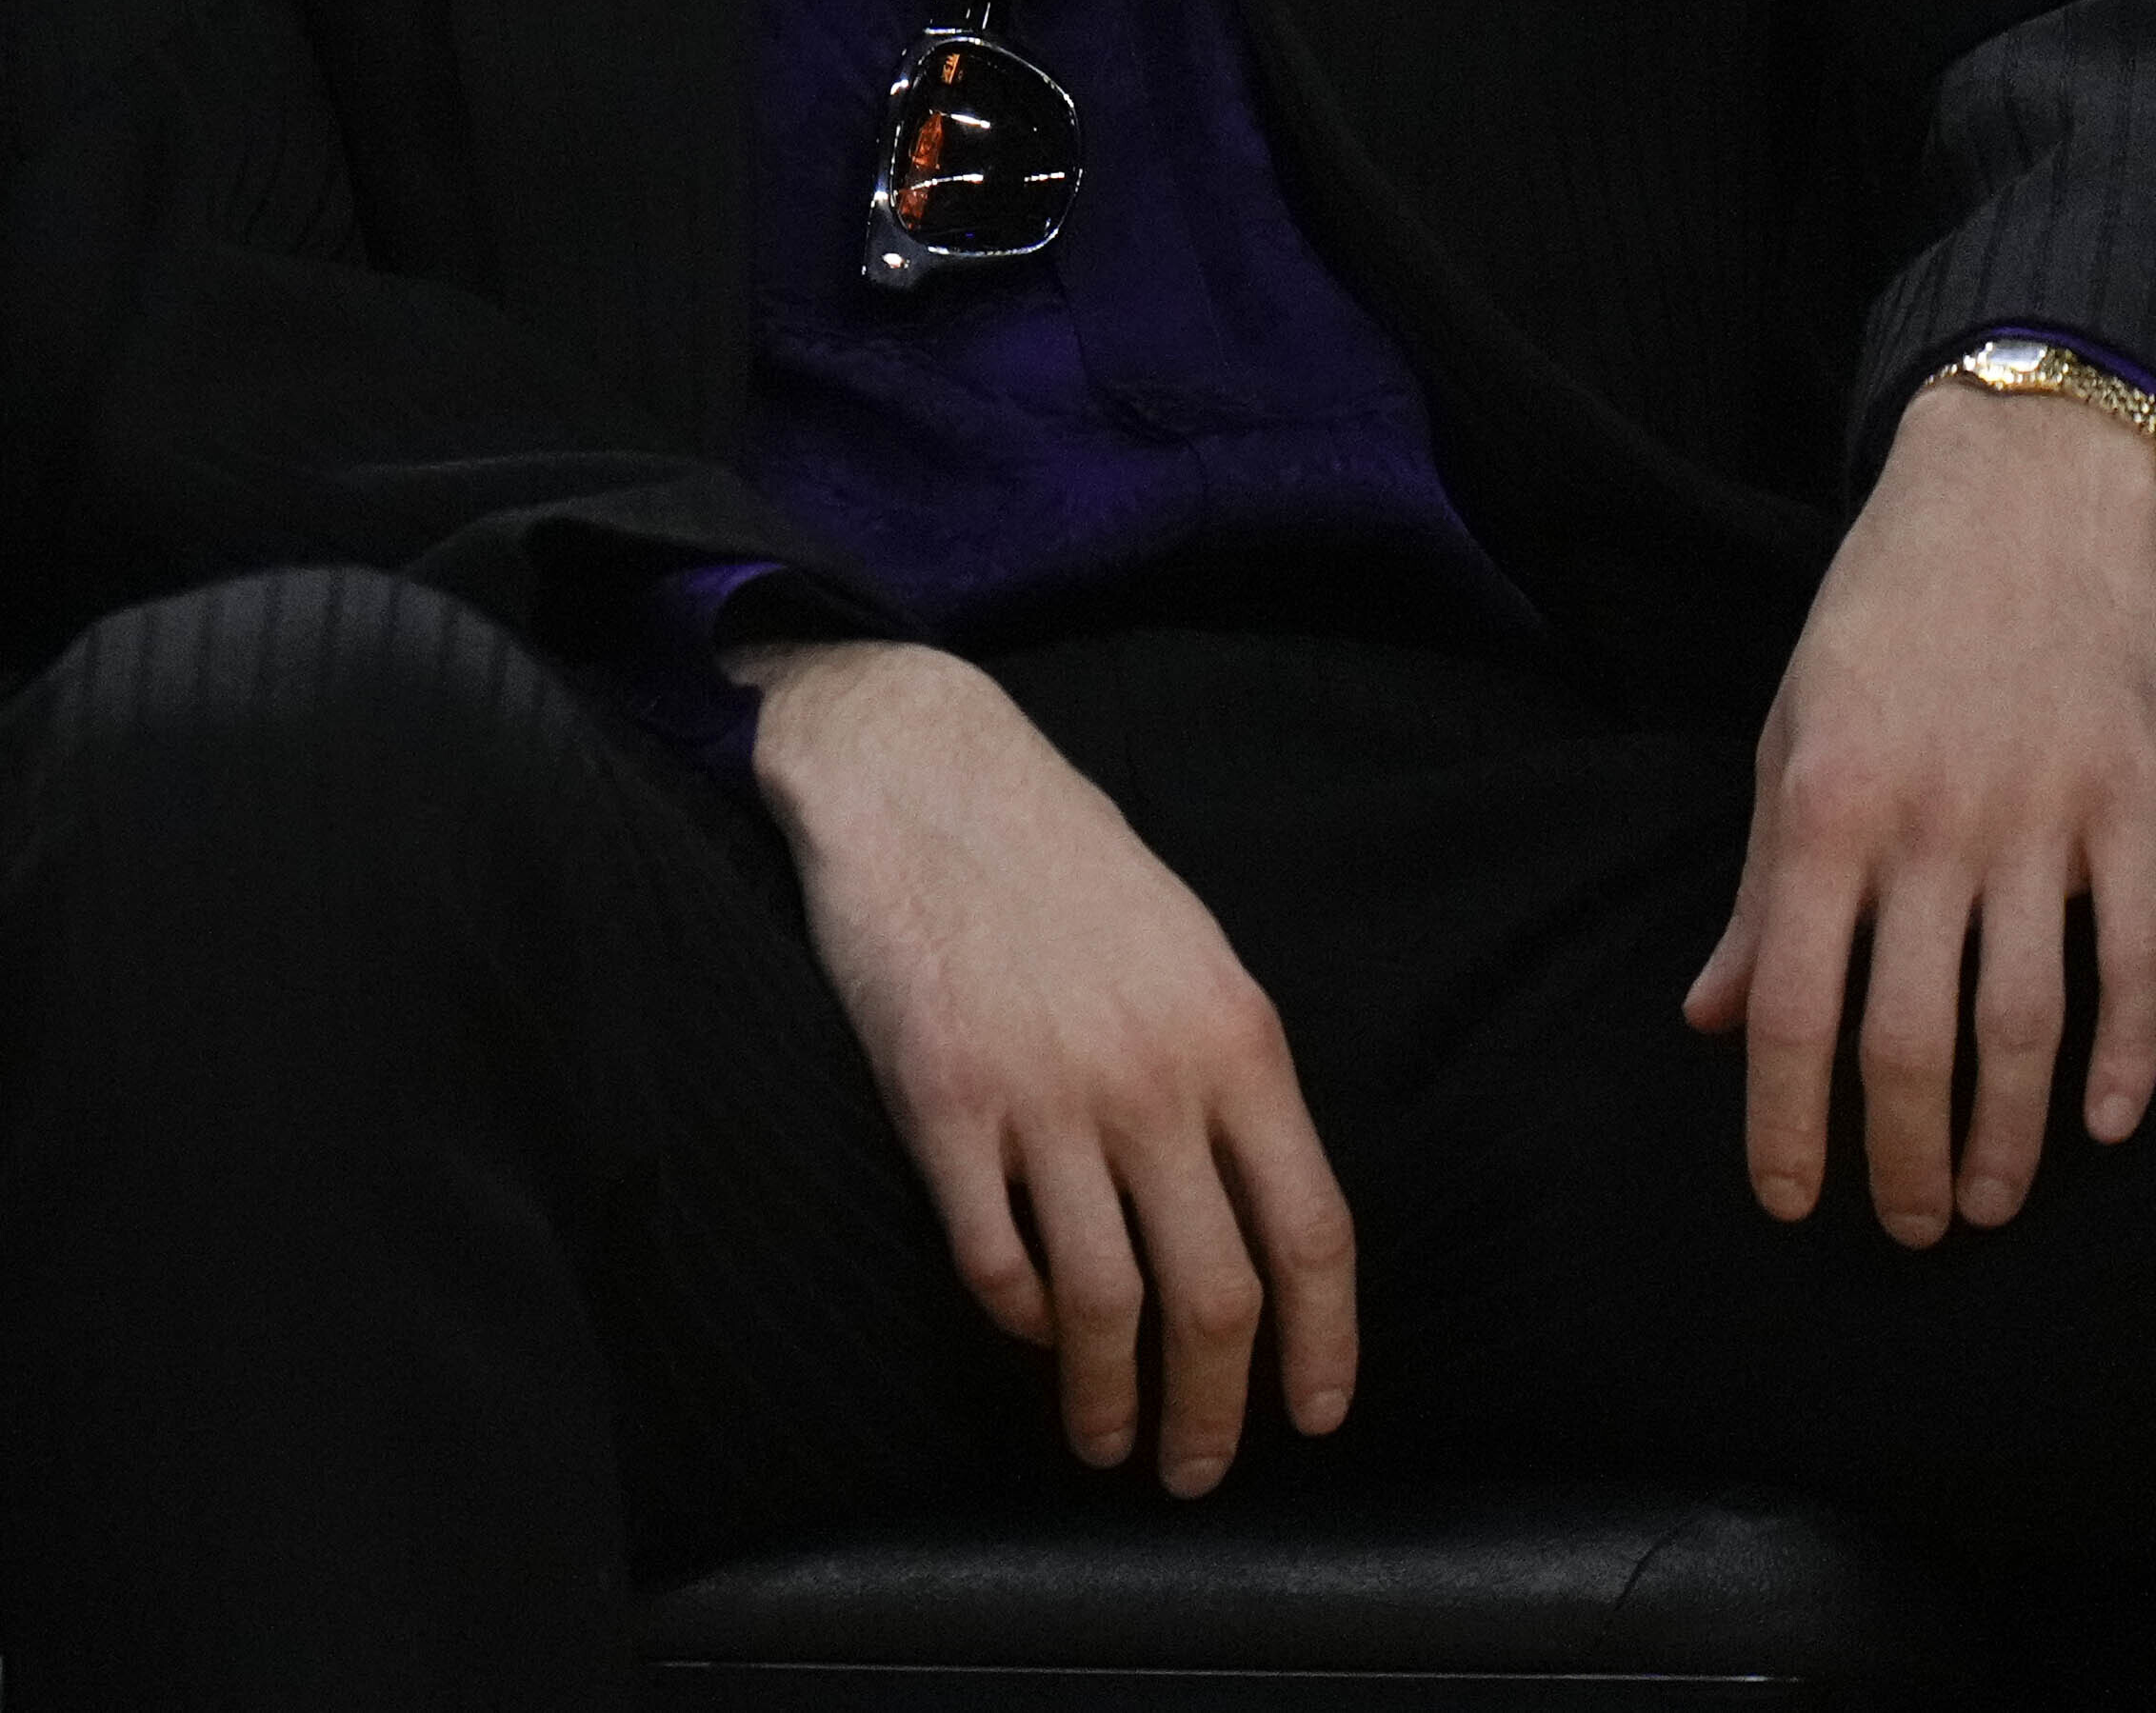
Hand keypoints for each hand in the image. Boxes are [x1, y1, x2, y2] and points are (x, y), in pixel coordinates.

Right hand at [746, 636, 1358, 1491]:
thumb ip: (1229, 1077)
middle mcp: (1152, 1080)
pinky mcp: (938, 1100)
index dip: (1323, 1347)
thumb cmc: (1062, 863)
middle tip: (1197, 1471)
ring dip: (1108, 1395)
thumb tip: (1253, 1208)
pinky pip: (992, 1251)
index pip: (1312, 1235)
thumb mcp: (1192, 952)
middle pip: (1214, 1293)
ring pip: (1102, 1298)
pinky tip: (1023, 1328)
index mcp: (1237, 1042)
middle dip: (1214, 1407)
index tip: (1310, 1418)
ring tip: (1104, 1441)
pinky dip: (1016, 1313)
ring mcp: (1042, 1095)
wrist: (921, 773)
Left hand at [1685, 375, 2155, 1238]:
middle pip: (1912, 1037)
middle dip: (1903, 1153)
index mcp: (1825, 810)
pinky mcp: (2136, 808)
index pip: (1795, 1004)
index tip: (1789, 1200)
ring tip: (1987, 1204)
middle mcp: (1933, 829)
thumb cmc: (1881, 627)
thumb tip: (1717, 1019)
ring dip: (2011, 1133)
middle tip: (1904, 1229)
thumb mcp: (1788, 740)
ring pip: (2028, 1019)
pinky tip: (2110, 1126)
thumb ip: (1763, 891)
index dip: (1787, 1118)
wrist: (2016, 505)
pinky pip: (2140, 958)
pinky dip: (2131, 1055)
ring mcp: (2046, 823)